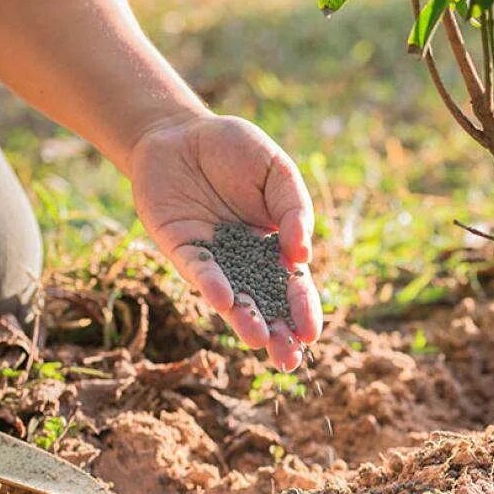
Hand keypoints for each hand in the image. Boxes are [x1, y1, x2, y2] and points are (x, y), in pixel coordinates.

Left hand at [129, 114, 321, 371]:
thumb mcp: (278, 173)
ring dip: (245, 321)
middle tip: (288, 360)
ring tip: (258, 341)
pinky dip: (211, 285)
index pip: (294, 287)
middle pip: (266, 305)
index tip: (311, 334)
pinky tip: (223, 300)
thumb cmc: (236, 151)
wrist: (182, 133)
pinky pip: (199, 271)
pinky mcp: (182, 248)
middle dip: (278, 334)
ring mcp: (214, 259)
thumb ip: (295, 210)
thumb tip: (302, 253)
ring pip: (232, 298)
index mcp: (275, 247)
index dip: (303, 310)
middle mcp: (245, 262)